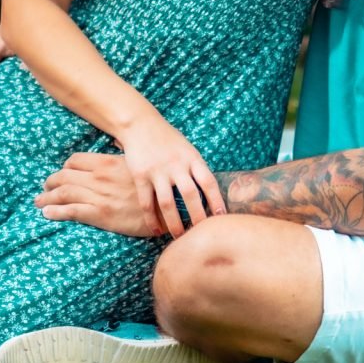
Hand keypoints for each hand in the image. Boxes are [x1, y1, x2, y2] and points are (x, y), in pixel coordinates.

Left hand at [35, 153, 160, 236]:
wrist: (168, 209)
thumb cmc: (155, 186)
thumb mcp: (138, 164)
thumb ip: (125, 153)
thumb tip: (117, 140)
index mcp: (108, 163)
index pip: (75, 161)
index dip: (65, 167)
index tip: (62, 173)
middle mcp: (99, 178)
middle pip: (64, 176)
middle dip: (50, 183)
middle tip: (44, 189)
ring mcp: (98, 196)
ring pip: (63, 193)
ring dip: (47, 197)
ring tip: (39, 202)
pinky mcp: (99, 214)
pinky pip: (70, 211)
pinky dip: (55, 211)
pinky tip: (47, 213)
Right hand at [119, 113, 225, 237]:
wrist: (141, 124)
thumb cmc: (168, 138)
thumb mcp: (188, 148)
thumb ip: (197, 168)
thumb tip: (211, 192)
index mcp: (192, 158)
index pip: (208, 182)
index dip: (216, 200)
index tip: (222, 217)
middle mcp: (176, 165)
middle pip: (190, 195)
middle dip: (197, 217)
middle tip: (201, 234)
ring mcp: (158, 171)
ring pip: (168, 203)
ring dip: (174, 223)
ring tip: (179, 237)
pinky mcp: (140, 176)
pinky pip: (147, 202)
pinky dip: (151, 219)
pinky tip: (156, 230)